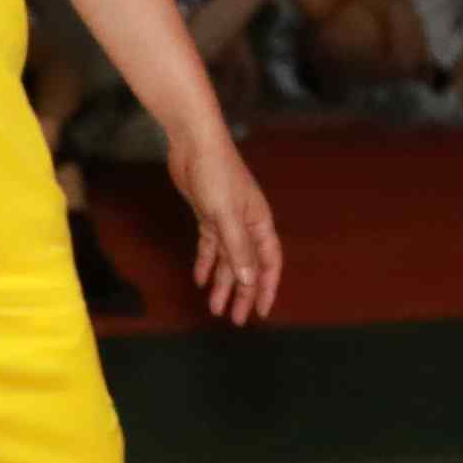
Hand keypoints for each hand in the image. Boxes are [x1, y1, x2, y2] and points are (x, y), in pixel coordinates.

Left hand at [175, 126, 284, 321]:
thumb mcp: (226, 215)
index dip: (266, 288)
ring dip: (223, 283)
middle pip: (247, 266)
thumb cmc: (216, 173)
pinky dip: (207, 263)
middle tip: (236, 319)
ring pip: (228, 259)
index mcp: (259, 223)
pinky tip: (201, 279)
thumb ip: (238, 248)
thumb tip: (249, 279)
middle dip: (242, 293)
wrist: (194, 143)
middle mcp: (247, 224)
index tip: (260, 312)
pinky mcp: (208, 215)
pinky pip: (210, 246)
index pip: (268, 263)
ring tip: (216, 307)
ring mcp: (227, 220)